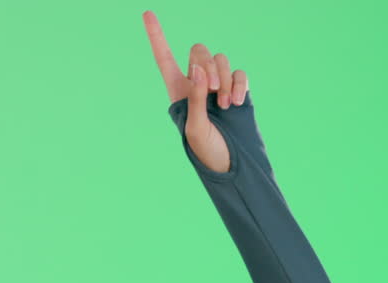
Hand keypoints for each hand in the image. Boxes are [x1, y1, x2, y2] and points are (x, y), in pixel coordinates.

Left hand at [142, 10, 249, 172]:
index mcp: (177, 90)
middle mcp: (197, 83)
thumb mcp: (195, 126)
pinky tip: (239, 102)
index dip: (156, 36)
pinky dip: (241, 84)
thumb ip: (196, 97)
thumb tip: (199, 69)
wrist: (232, 163)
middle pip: (199, 51)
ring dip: (226, 79)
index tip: (146, 13)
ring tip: (227, 105)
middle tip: (214, 92)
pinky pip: (240, 72)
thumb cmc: (206, 150)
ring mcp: (219, 85)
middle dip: (208, 67)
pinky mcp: (239, 89)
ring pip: (221, 60)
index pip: (164, 57)